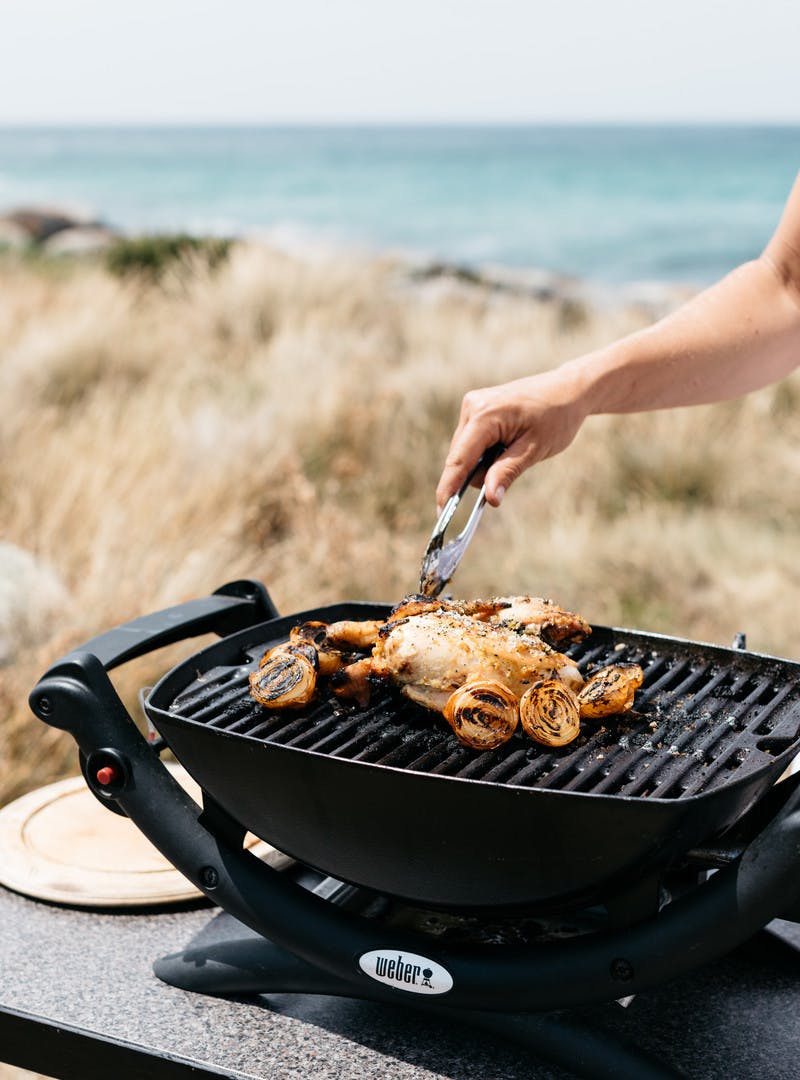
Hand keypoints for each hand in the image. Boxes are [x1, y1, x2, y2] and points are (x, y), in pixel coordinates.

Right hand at [435, 367, 588, 510]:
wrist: (568, 390)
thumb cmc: (556, 417)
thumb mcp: (534, 449)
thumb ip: (507, 473)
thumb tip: (489, 499)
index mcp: (485, 415)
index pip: (459, 459)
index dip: (448, 487)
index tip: (441, 511)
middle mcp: (472, 407)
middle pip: (460, 458)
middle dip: (479, 473)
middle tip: (513, 465)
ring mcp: (473, 406)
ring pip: (465, 451)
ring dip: (485, 462)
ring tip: (515, 450)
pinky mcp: (477, 409)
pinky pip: (472, 442)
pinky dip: (486, 452)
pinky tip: (508, 444)